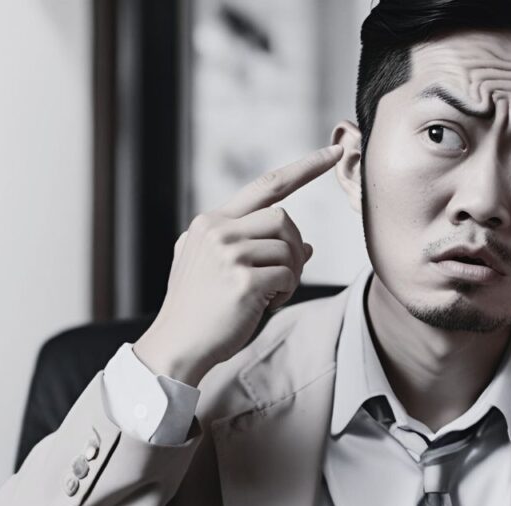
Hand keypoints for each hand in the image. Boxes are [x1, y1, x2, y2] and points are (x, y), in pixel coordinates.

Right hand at [134, 145, 343, 385]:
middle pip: (284, 218)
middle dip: (294, 247)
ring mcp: (229, 254)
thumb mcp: (219, 270)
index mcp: (211, 222)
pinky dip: (285, 292)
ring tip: (271, 294)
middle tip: (285, 276)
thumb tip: (309, 247)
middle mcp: (218, 230)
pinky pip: (288, 276)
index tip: (334, 153)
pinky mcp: (242, 280)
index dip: (304, 168)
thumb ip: (255, 250)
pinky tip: (266, 305)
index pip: (266, 185)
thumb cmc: (200, 310)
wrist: (175, 346)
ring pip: (289, 247)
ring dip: (291, 273)